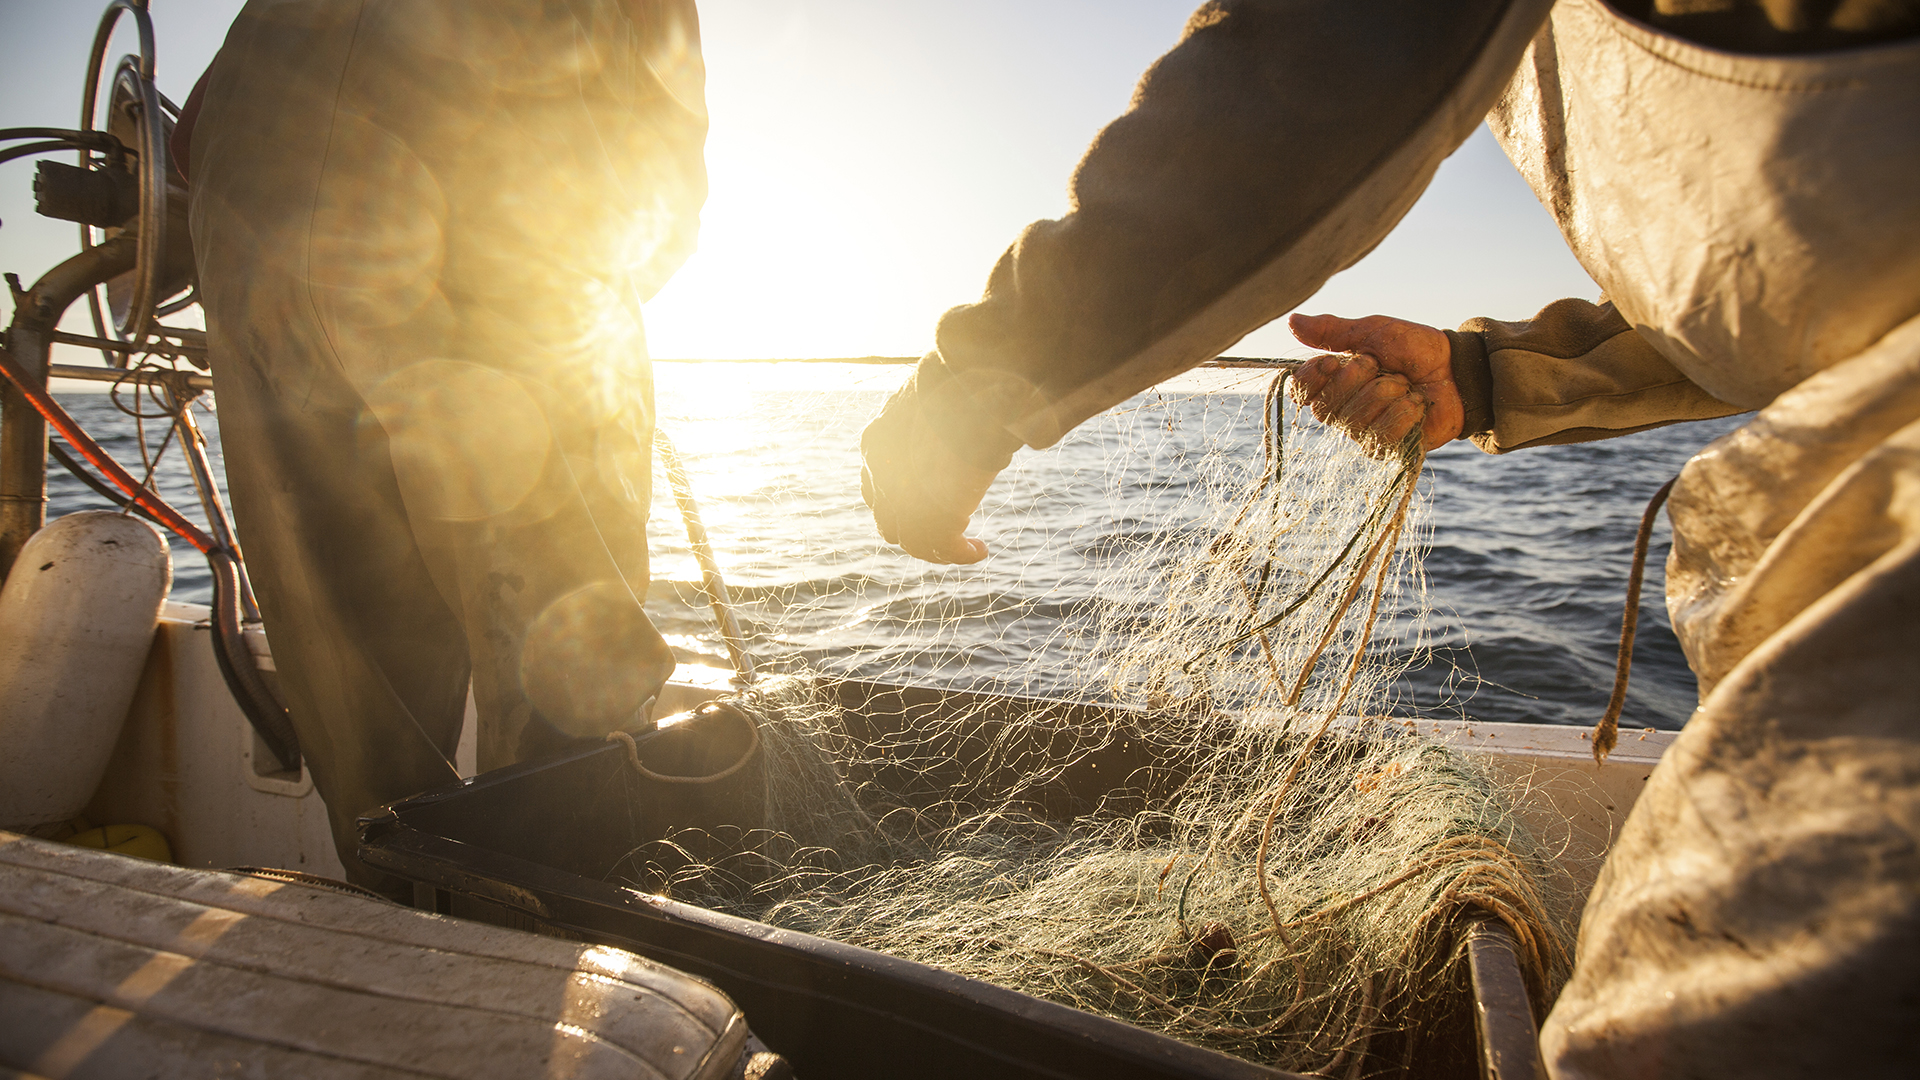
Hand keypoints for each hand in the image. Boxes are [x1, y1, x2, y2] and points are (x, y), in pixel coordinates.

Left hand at [860, 385, 999, 564]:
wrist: (972, 387)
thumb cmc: (965, 380)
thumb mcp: (942, 400)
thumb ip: (944, 421)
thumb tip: (970, 424)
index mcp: (877, 441)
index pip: (879, 481)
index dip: (902, 496)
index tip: (931, 497)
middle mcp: (879, 472)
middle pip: (888, 515)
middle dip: (916, 525)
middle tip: (949, 527)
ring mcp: (899, 497)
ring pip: (911, 538)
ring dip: (939, 546)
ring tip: (968, 547)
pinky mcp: (927, 515)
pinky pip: (939, 547)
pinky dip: (958, 553)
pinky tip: (978, 551)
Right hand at [1287, 312, 1462, 452]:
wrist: (1456, 367)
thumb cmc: (1414, 348)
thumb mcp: (1373, 330)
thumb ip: (1333, 330)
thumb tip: (1291, 322)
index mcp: (1334, 382)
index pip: (1301, 391)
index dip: (1314, 378)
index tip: (1334, 360)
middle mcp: (1343, 411)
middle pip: (1326, 409)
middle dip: (1359, 381)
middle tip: (1382, 366)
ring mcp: (1364, 432)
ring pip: (1356, 422)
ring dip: (1387, 394)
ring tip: (1406, 384)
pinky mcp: (1388, 448)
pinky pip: (1381, 436)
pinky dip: (1403, 413)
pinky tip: (1417, 403)